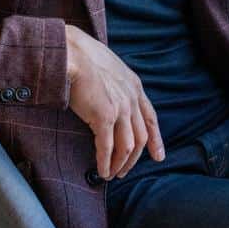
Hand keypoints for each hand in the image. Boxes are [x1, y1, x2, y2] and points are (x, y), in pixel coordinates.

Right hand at [64, 25, 165, 179]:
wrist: (70, 53)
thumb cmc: (80, 56)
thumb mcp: (107, 66)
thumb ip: (112, 83)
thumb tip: (104, 95)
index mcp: (134, 85)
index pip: (150, 118)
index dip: (156, 139)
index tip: (158, 155)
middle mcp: (131, 98)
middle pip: (141, 137)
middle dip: (133, 158)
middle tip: (124, 171)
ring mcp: (120, 108)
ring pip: (128, 146)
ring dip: (120, 164)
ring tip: (112, 174)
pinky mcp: (104, 117)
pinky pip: (107, 148)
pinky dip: (106, 163)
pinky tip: (101, 172)